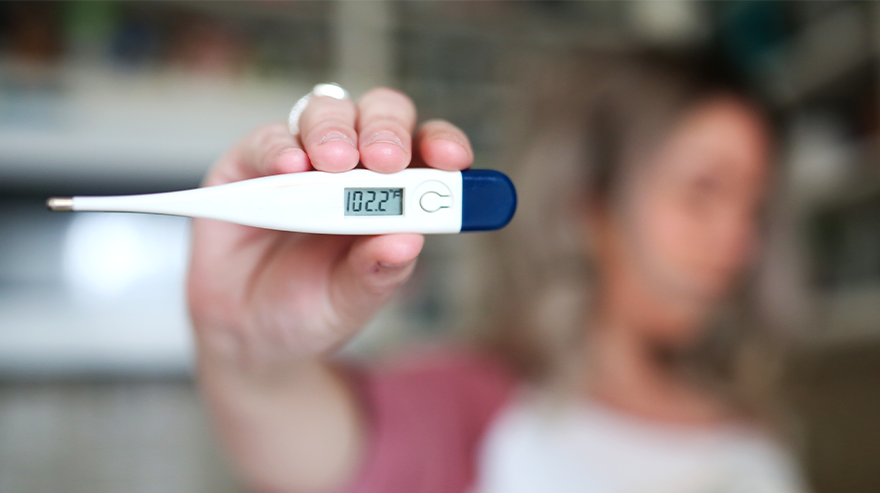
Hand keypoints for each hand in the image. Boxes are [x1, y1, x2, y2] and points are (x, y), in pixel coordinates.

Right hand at [187, 87, 473, 364]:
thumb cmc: (312, 309)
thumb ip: (377, 272)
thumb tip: (408, 240)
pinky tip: (288, 167)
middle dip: (386, 130)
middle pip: (380, 116)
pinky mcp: (250, 164)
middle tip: (385, 160)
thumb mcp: (351, 302)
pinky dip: (279, 147)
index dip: (442, 144)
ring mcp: (302, 159)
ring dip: (334, 130)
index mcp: (394, 195)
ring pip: (327, 111)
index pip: (427, 150)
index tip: (451, 159)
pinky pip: (268, 139)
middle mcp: (353, 167)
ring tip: (333, 163)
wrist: (249, 334)